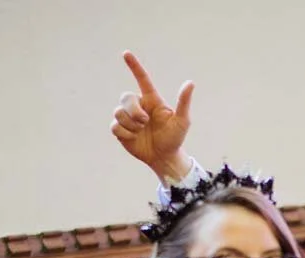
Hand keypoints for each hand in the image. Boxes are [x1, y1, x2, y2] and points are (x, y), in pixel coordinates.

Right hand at [111, 50, 194, 182]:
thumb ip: (183, 102)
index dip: (134, 66)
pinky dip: (125, 133)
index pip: (142, 79)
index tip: (126, 53)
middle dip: (134, 111)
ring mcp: (128, 117)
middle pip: (126, 97)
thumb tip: (190, 83)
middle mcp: (139, 106)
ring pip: (118, 112)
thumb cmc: (174, 138)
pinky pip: (114, 126)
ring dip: (131, 124)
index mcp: (152, 100)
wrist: (164, 157)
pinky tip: (134, 138)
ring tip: (141, 131)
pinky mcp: (120, 129)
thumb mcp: (182, 121)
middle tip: (145, 122)